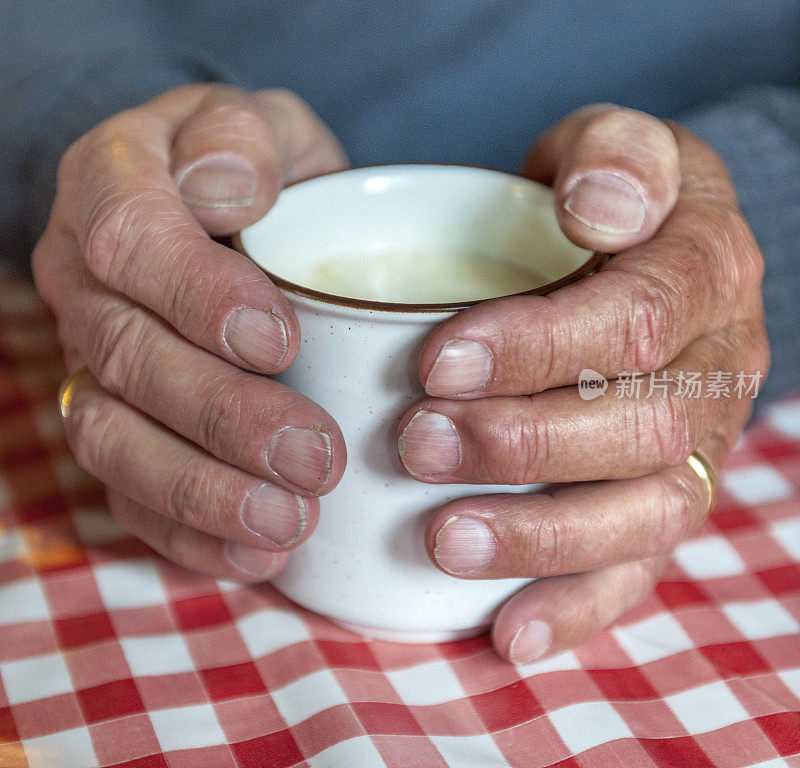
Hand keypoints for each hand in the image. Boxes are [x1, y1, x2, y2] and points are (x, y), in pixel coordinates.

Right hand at [33, 85, 347, 580]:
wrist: (226, 213)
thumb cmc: (256, 170)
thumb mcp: (262, 124)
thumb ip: (243, 138)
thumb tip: (228, 187)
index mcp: (112, 190)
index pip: (129, 243)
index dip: (198, 298)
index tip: (281, 340)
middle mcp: (86, 282)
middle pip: (127, 361)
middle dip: (223, 417)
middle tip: (316, 456)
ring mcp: (91, 361)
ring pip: (116, 440)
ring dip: (205, 489)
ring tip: (291, 521)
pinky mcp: (120, 424)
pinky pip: (130, 491)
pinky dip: (192, 531)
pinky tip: (261, 553)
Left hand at [398, 105, 769, 661]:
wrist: (645, 253)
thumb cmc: (605, 200)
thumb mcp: (615, 145)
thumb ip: (615, 155)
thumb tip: (599, 208)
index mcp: (706, 273)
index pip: (636, 318)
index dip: (537, 347)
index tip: (435, 362)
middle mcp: (716, 368)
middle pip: (640, 425)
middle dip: (522, 443)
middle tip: (419, 444)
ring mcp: (699, 446)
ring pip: (647, 512)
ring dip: (542, 536)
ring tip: (444, 540)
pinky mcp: (667, 502)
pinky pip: (640, 568)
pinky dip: (574, 606)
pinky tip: (506, 633)